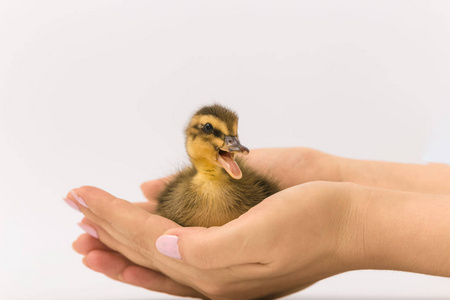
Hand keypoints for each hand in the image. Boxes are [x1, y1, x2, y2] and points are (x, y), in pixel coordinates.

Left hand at [69, 181, 358, 298]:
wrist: (352, 220)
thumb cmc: (315, 220)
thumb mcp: (263, 234)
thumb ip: (207, 249)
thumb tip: (164, 249)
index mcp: (216, 269)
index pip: (147, 240)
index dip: (110, 218)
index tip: (80, 196)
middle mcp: (214, 273)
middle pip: (145, 250)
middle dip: (105, 230)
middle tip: (72, 211)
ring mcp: (223, 265)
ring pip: (157, 258)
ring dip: (120, 246)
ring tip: (87, 241)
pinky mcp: (234, 252)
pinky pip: (179, 256)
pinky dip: (152, 252)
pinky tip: (143, 246)